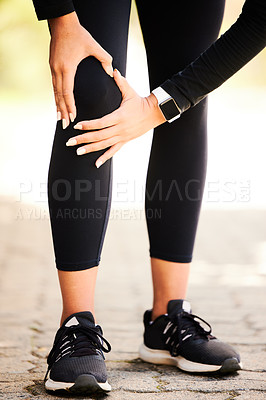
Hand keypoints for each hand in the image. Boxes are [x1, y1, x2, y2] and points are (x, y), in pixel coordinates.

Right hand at [49, 12, 112, 128]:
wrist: (62, 23)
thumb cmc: (79, 34)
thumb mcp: (94, 46)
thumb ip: (105, 59)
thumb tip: (111, 72)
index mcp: (68, 68)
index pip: (68, 92)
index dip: (70, 106)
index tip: (73, 117)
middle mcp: (58, 70)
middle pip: (59, 95)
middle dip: (62, 111)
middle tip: (64, 125)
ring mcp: (53, 68)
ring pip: (55, 92)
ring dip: (57, 106)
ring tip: (59, 119)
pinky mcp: (52, 66)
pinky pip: (54, 85)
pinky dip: (55, 96)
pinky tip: (57, 104)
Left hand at [66, 69, 165, 166]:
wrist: (154, 114)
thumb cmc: (140, 102)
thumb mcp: (130, 92)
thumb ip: (121, 82)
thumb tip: (113, 69)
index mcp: (119, 116)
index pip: (101, 122)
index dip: (88, 125)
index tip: (76, 126)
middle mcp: (120, 129)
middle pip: (99, 136)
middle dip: (83, 139)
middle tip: (69, 142)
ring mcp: (122, 137)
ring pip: (104, 145)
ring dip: (90, 149)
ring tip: (77, 152)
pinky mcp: (125, 141)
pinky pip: (113, 151)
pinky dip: (104, 157)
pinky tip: (96, 164)